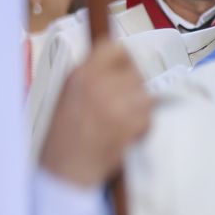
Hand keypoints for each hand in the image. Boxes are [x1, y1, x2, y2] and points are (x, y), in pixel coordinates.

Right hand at [39, 43, 150, 188]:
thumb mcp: (69, 92)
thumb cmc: (65, 133)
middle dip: (134, 87)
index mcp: (81, 73)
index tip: (124, 69)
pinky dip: (143, 125)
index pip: (117, 48)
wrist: (66, 166)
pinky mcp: (131, 123)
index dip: (125, 60)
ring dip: (140, 107)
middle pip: (137, 72)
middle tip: (122, 103)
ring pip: (146, 94)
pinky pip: (149, 116)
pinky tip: (125, 133)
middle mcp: (99, 84)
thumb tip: (119, 60)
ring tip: (122, 119)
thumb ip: (92, 74)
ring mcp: (117, 103)